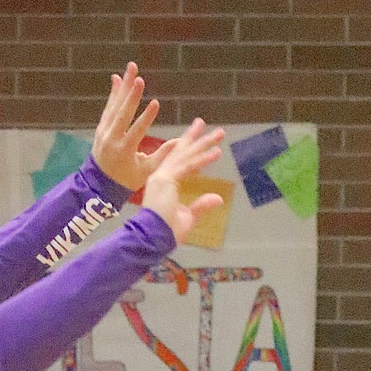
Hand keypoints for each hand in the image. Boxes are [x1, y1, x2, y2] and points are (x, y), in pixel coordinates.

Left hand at [91, 62, 166, 190]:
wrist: (98, 186)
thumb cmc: (126, 180)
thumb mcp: (145, 171)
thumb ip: (162, 156)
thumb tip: (181, 142)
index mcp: (124, 151)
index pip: (136, 131)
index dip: (147, 117)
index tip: (156, 103)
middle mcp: (112, 139)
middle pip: (122, 114)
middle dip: (131, 95)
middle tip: (139, 78)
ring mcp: (104, 133)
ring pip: (114, 107)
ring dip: (123, 87)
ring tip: (131, 69)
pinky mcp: (101, 128)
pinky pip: (108, 108)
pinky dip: (113, 94)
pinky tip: (117, 79)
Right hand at [141, 120, 225, 243]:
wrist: (152, 240)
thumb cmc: (165, 233)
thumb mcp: (188, 217)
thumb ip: (201, 206)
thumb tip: (218, 198)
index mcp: (162, 184)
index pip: (178, 161)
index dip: (190, 149)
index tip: (200, 138)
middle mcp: (160, 177)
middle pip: (182, 153)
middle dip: (199, 139)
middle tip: (214, 129)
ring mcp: (162, 177)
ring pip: (186, 155)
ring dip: (204, 144)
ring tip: (219, 134)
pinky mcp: (166, 180)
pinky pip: (188, 166)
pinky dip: (203, 159)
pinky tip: (216, 152)